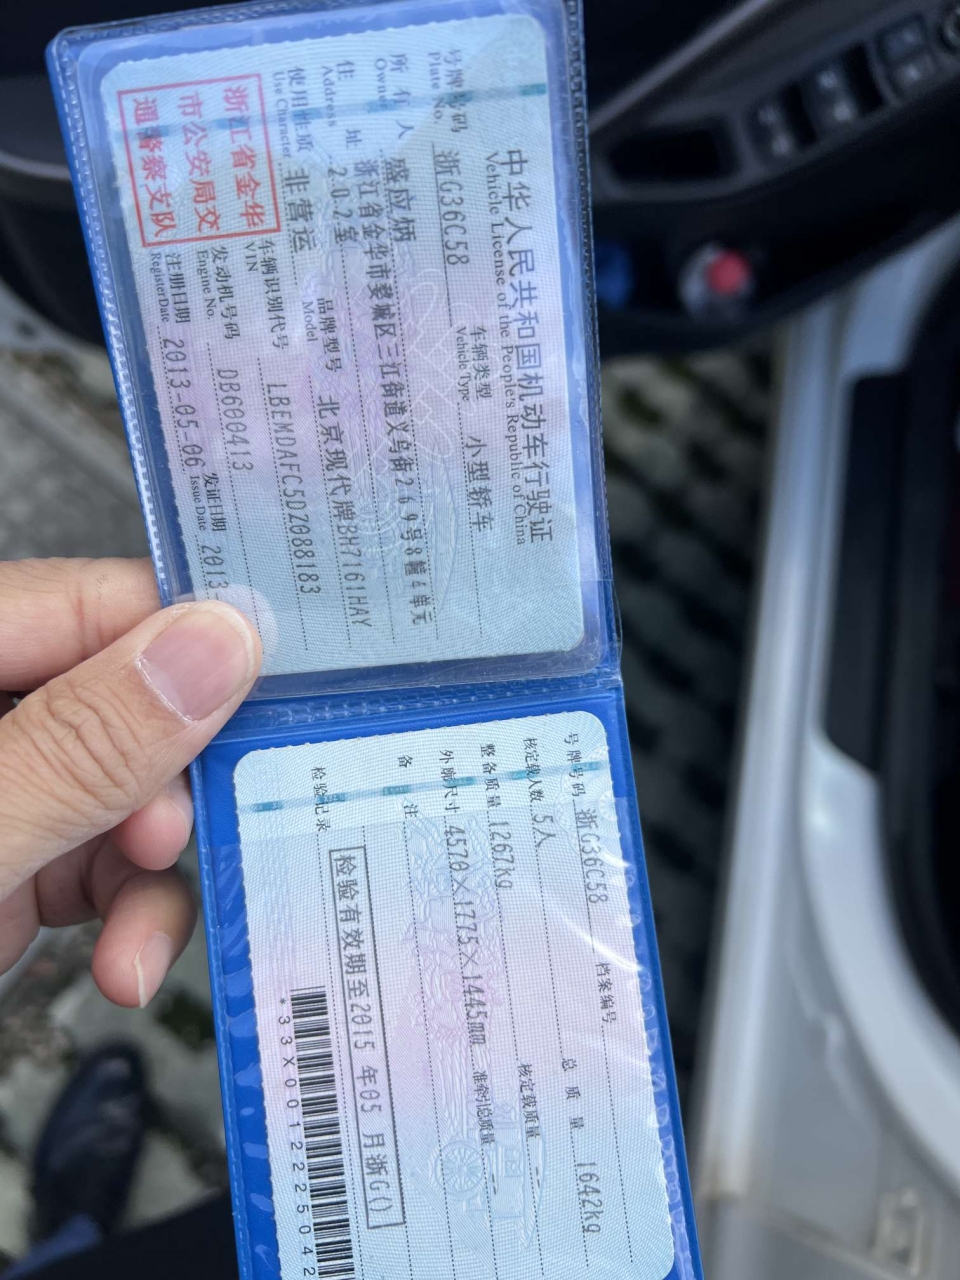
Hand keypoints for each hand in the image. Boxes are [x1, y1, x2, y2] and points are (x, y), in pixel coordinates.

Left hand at [0, 558, 260, 1006]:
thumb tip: (216, 643)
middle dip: (173, 794)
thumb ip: (81, 742)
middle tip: (180, 842)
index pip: (98, 604)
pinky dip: (127, 918)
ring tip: (137, 944)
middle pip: (132, 707)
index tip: (281, 695)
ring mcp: (7, 788)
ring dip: (155, 879)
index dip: (196, 645)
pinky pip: (103, 865)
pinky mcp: (12, 862)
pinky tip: (122, 963)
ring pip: (131, 796)